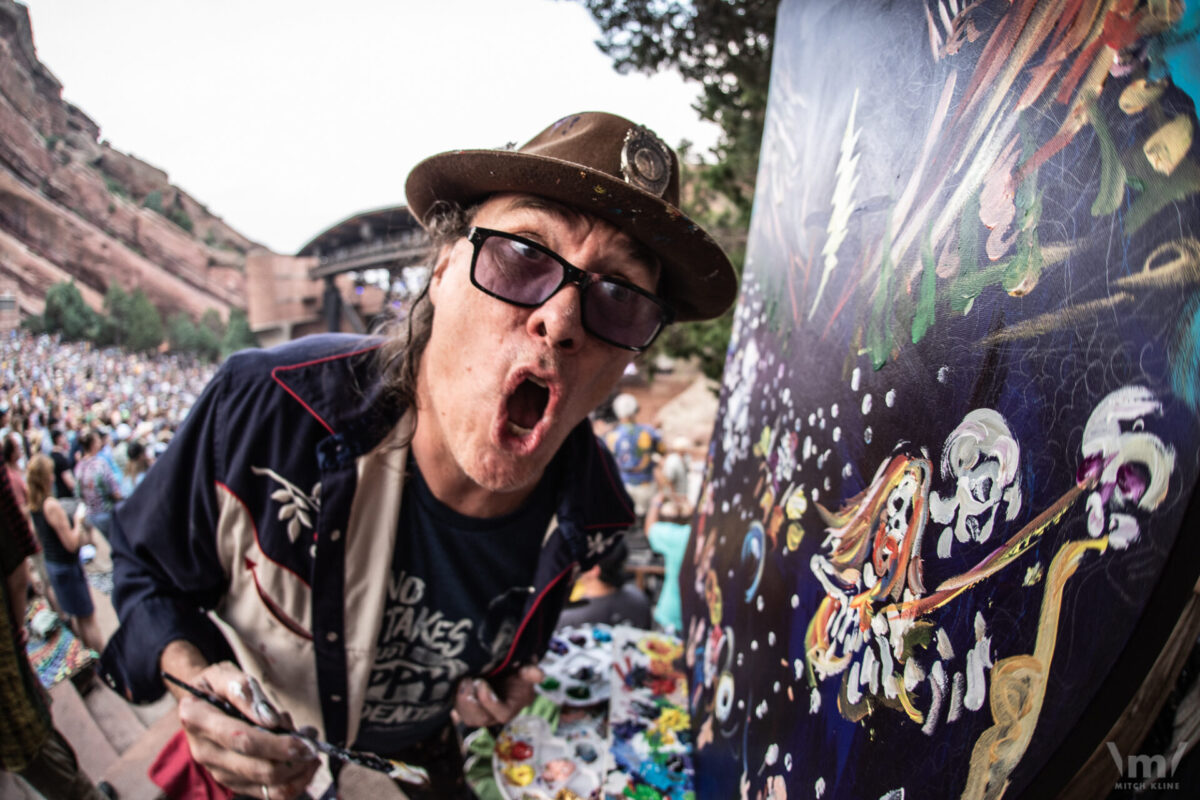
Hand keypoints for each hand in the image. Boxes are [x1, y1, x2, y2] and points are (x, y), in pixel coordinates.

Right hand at [174, 662, 319, 797]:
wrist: (200, 700)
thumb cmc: (217, 685)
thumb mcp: (226, 675)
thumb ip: (247, 692)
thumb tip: (271, 720)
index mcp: (199, 720)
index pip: (242, 740)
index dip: (276, 744)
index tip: (304, 741)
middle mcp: (205, 751)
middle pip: (256, 768)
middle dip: (293, 759)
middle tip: (314, 742)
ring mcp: (218, 771)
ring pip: (266, 786)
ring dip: (297, 771)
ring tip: (311, 747)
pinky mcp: (232, 782)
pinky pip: (268, 793)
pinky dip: (294, 781)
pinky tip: (305, 762)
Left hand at [451, 664, 543, 727]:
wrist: (504, 673)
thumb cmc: (516, 674)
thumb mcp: (526, 671)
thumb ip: (531, 673)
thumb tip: (538, 674)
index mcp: (510, 708)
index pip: (502, 714)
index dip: (490, 702)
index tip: (481, 684)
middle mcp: (494, 716)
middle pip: (480, 719)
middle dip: (470, 703)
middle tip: (466, 681)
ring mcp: (479, 714)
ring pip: (466, 717)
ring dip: (460, 701)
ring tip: (461, 680)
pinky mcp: (467, 709)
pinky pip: (458, 713)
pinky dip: (453, 704)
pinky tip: (451, 690)